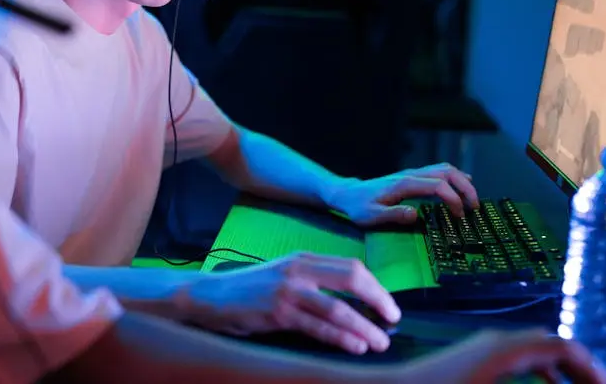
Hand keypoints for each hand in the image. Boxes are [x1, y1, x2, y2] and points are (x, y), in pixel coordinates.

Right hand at [183, 253, 399, 354]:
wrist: (212, 296)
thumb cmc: (252, 289)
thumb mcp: (285, 274)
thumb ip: (314, 281)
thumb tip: (354, 301)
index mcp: (303, 259)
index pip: (351, 265)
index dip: (376, 285)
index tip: (389, 304)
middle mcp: (298, 271)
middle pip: (351, 278)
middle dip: (378, 299)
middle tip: (393, 319)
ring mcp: (288, 291)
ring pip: (338, 307)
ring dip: (364, 326)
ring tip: (380, 341)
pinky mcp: (278, 313)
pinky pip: (318, 327)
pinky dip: (341, 337)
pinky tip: (355, 346)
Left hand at [330, 162, 479, 226]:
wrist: (349, 193)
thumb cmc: (359, 206)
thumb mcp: (371, 216)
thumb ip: (392, 214)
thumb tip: (414, 214)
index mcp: (404, 184)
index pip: (437, 186)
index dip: (453, 198)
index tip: (460, 215)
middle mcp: (410, 175)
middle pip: (446, 172)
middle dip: (465, 187)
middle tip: (475, 207)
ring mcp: (412, 173)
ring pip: (444, 169)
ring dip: (462, 182)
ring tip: (472, 200)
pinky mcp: (413, 176)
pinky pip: (438, 172)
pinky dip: (454, 178)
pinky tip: (462, 186)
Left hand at [402, 329, 605, 383]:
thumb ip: (535, 383)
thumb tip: (557, 382)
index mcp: (505, 350)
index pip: (562, 346)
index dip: (590, 368)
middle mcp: (496, 340)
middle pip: (552, 343)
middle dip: (580, 367)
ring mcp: (484, 345)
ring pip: (536, 348)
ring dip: (561, 368)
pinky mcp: (475, 354)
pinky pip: (519, 355)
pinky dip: (541, 369)